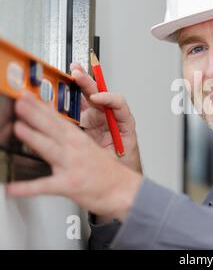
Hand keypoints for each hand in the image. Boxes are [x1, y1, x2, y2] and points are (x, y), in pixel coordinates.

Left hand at [6, 91, 142, 220]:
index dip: (41, 105)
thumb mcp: (89, 148)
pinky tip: (14, 188)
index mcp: (80, 139)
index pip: (58, 118)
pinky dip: (29, 188)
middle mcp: (76, 149)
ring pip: (50, 149)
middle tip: (20, 102)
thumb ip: (69, 136)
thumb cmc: (106, 172)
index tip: (28, 95)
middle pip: (53, 127)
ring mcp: (73, 165)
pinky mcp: (70, 185)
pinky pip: (46, 186)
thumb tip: (50, 125)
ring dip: (34, 138)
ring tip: (18, 128)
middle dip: (35, 113)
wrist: (123, 191)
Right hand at [70, 63, 141, 173]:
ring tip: (73, 71)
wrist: (117, 172)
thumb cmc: (122, 164)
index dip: (108, 99)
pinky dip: (69, 97)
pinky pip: (78, 106)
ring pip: (88, 96)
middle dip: (89, 83)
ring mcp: (97, 117)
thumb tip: (96, 153)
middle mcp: (110, 116)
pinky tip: (61, 88)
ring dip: (80, 83)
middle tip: (77, 73)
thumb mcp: (115, 161)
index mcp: (124, 123)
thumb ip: (105, 154)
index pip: (119, 105)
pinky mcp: (86, 120)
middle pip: (101, 94)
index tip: (96, 99)